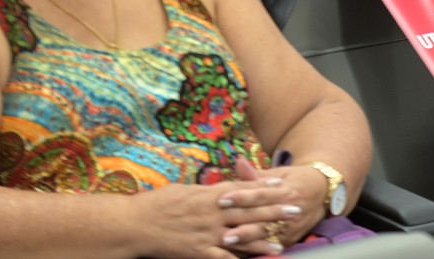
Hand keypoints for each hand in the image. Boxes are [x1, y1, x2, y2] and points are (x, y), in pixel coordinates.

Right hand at [131, 176, 300, 258]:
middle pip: (250, 210)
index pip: (243, 189)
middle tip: (296, 208)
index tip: (283, 183)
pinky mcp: (199, 251)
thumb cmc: (158, 204)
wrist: (136, 224)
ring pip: (243, 236)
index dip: (264, 187)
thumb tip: (222, 189)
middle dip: (275, 210)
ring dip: (264, 238)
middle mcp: (214, 213)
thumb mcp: (185, 190)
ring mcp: (208, 233)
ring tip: (283, 241)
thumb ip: (206, 191)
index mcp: (210, 194)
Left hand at [229, 159, 329, 252]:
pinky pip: (272, 246)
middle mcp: (291, 209)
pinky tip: (241, 251)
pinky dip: (257, 249)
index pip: (261, 194)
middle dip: (243, 225)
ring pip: (267, 235)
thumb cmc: (295, 180)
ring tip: (229, 243)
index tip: (222, 199)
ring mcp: (292, 227)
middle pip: (264, 219)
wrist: (323, 191)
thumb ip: (256, 173)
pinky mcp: (291, 239)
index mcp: (286, 190)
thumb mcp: (279, 173)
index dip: (242, 197)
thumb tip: (238, 161)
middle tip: (223, 232)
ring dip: (248, 240)